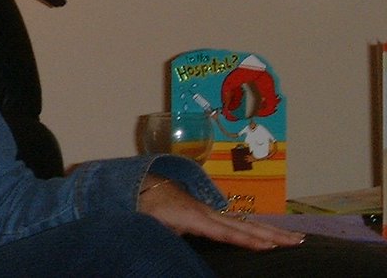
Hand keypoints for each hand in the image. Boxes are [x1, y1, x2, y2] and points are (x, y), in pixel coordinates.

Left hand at [137, 176, 304, 250]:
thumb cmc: (145, 209)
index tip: (270, 246)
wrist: (138, 185)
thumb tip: (182, 253)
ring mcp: (209, 211)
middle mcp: (207, 212)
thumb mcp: (155, 226)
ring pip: (244, 223)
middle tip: (299, 241)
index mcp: (195, 217)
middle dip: (272, 234)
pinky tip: (268, 234)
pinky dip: (255, 228)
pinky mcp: (208, 212)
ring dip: (270, 231)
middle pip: (244, 225)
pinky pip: (236, 222)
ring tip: (294, 238)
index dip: (247, 240)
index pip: (226, 232)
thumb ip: (172, 237)